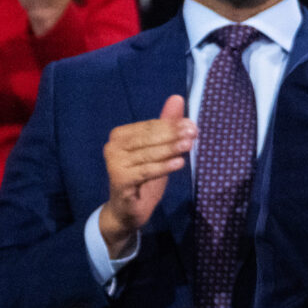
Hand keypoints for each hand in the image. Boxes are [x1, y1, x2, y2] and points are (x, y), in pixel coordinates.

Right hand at [97, 95, 196, 256]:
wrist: (127, 210)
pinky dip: (163, 167)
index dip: (171, 124)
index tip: (192, 124)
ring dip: (170, 149)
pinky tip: (180, 163)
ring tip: (189, 145)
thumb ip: (165, 125)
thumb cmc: (143, 177)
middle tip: (193, 132)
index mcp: (120, 135)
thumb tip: (177, 98)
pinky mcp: (120, 180)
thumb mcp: (158, 151)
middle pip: (147, 138)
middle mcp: (113, 147)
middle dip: (172, 134)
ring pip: (148, 154)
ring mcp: (114, 164)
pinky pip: (146, 171)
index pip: (149, 126)